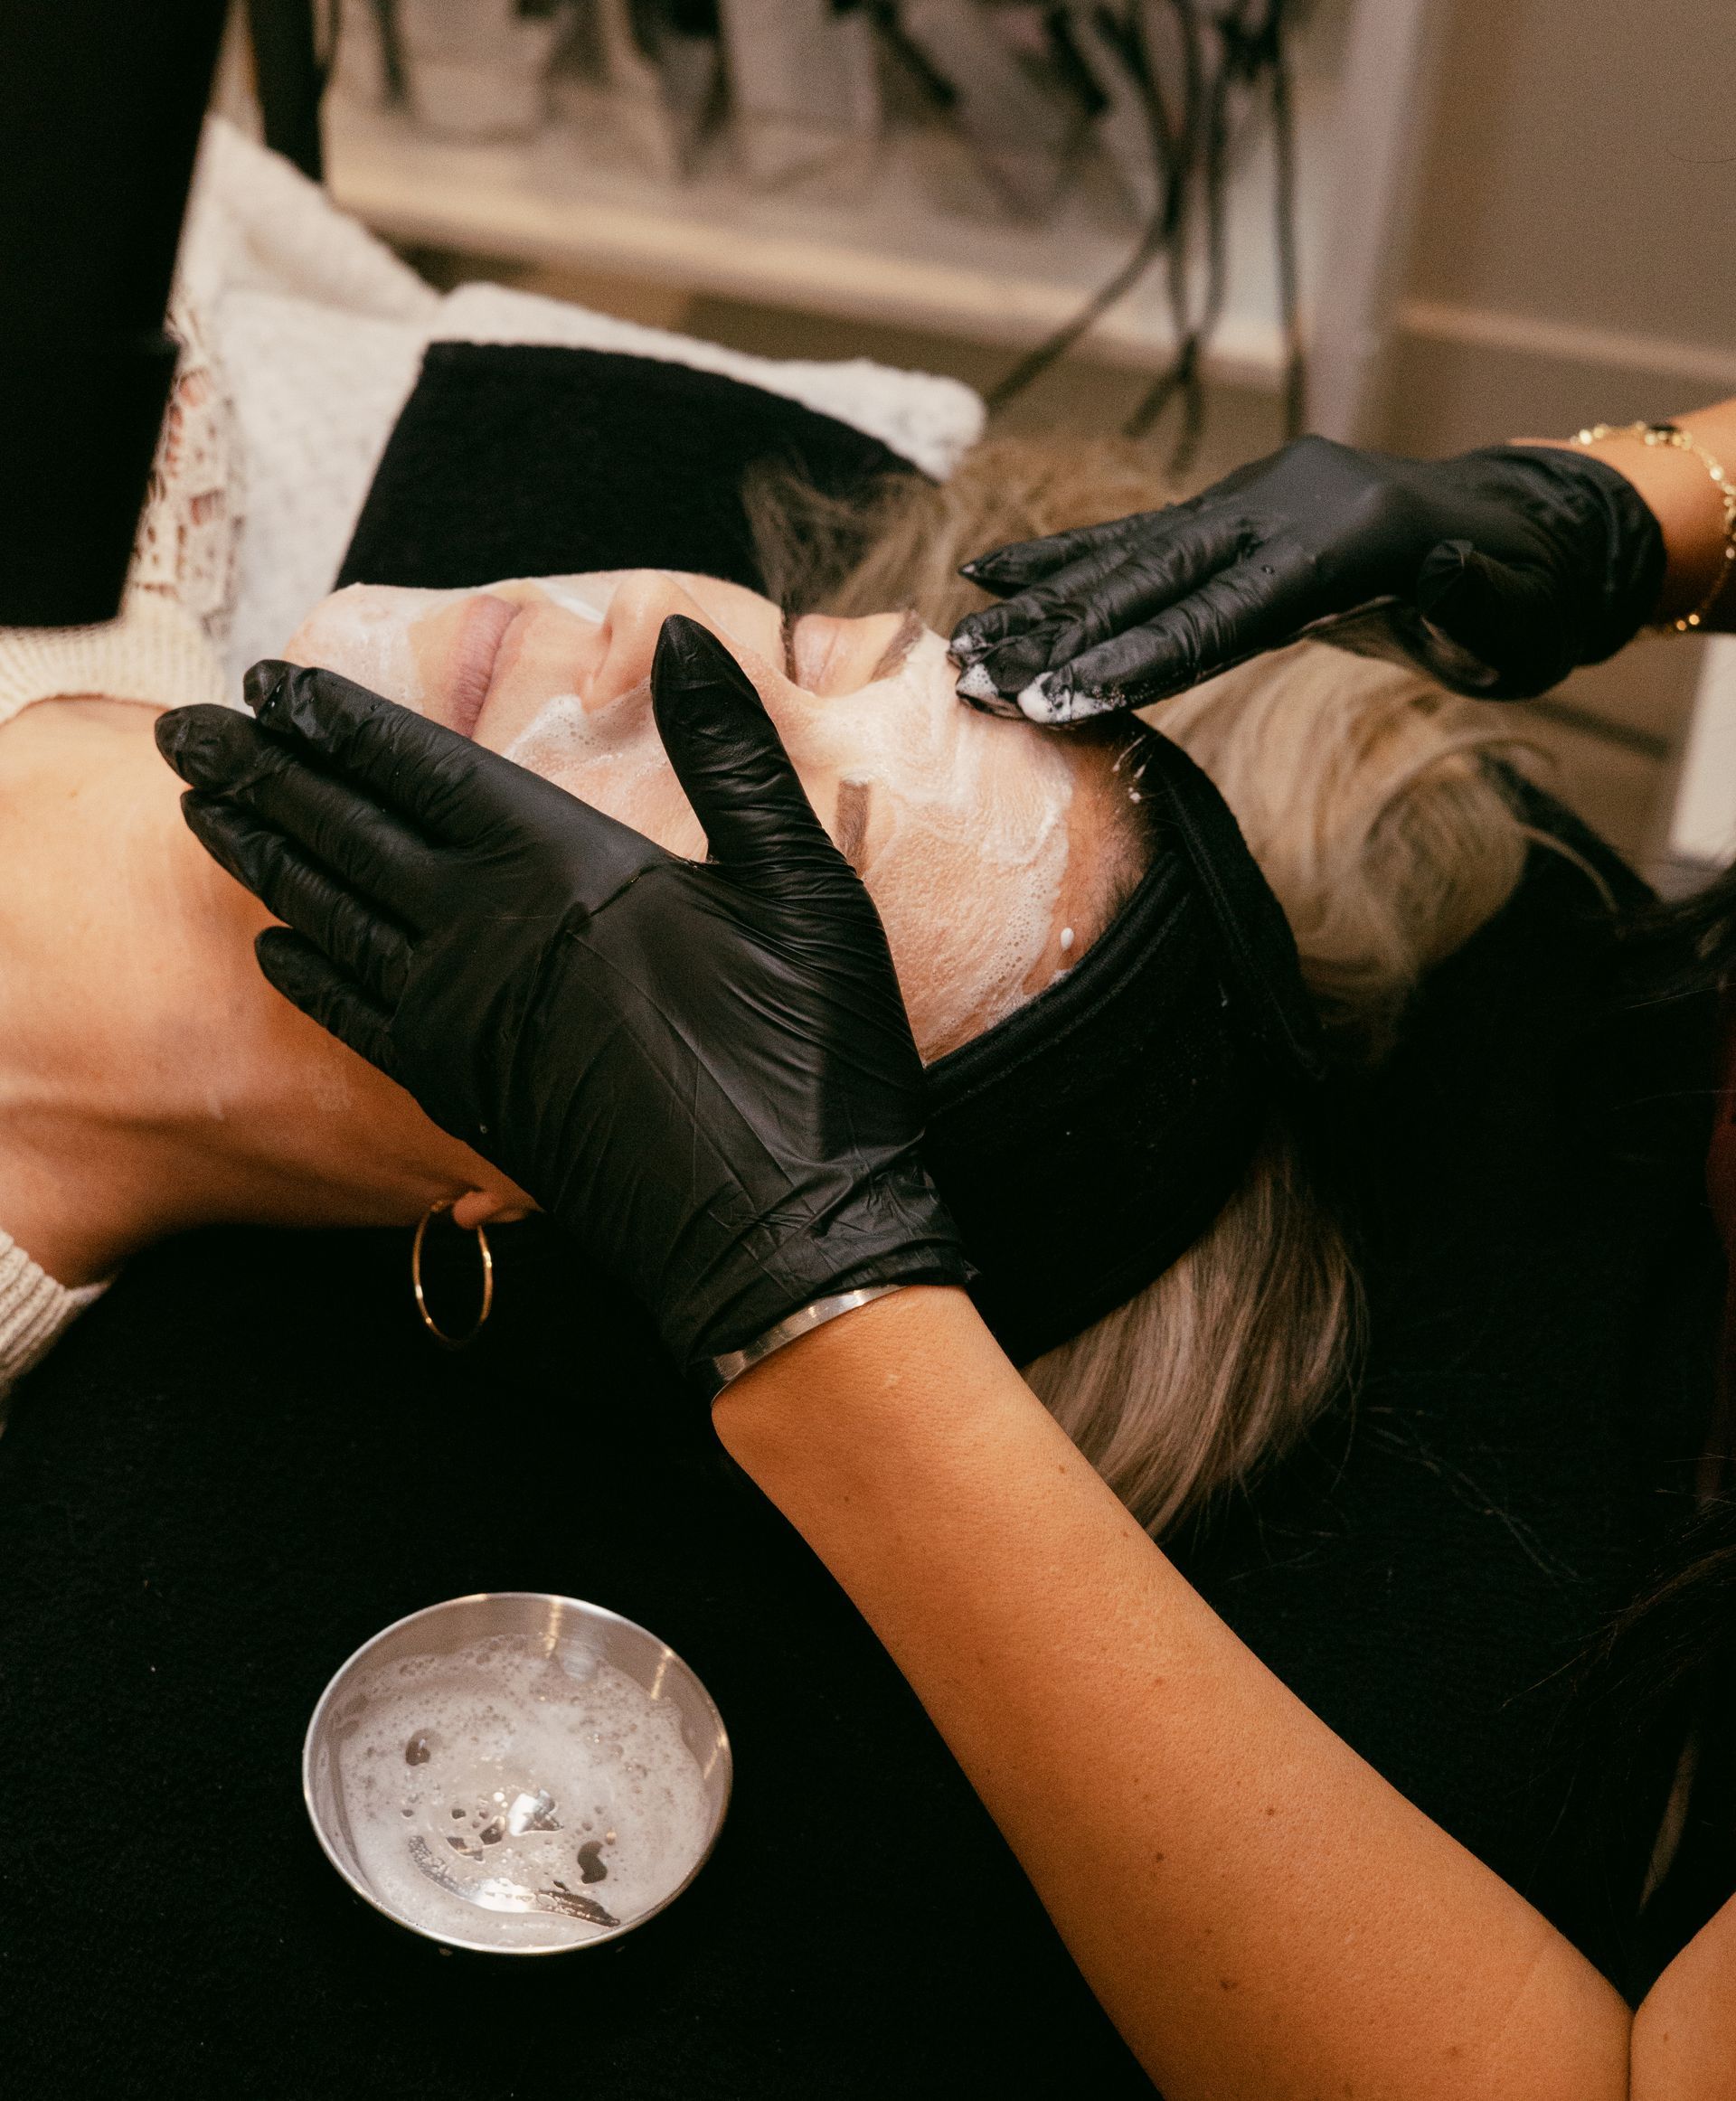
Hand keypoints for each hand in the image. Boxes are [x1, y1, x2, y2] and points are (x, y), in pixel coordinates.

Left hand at [154, 618, 967, 1387]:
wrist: (777, 1232)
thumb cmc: (805, 1058)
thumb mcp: (800, 882)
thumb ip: (730, 753)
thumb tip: (681, 636)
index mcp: (563, 866)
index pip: (420, 769)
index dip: (338, 722)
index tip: (272, 684)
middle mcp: (486, 935)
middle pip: (345, 832)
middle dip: (262, 773)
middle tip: (185, 729)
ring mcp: (463, 1020)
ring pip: (330, 917)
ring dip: (263, 856)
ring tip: (204, 808)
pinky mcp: (464, 1095)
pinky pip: (355, 1018)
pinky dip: (307, 973)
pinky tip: (271, 947)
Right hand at [948, 434, 1665, 719]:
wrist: (1521, 534)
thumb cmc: (1518, 600)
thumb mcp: (1514, 616)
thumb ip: (1472, 598)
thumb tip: (1440, 571)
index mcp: (1348, 538)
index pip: (1224, 610)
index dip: (1140, 655)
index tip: (1061, 694)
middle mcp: (1286, 502)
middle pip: (1155, 576)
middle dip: (1062, 631)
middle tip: (979, 675)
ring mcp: (1254, 498)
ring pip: (1131, 554)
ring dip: (1043, 601)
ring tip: (964, 638)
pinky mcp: (1232, 513)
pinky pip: (1137, 541)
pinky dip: (1066, 561)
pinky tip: (995, 575)